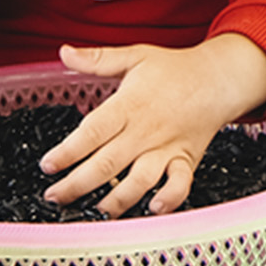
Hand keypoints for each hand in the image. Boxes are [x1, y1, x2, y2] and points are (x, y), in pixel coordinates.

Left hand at [38, 36, 265, 217]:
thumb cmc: (173, 69)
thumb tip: (64, 52)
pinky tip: (150, 209)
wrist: (218, 79)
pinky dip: (168, 200)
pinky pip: (179, 185)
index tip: (47, 165)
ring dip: (116, 200)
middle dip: (78, 184)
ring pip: (139, 180)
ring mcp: (167, 148)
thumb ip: (97, 59)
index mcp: (129, 104)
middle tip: (54, 196)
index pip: (92, 131)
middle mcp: (146, 131)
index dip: (68, 151)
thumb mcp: (134, 56)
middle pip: (108, 163)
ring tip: (93, 212)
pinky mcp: (186, 160)